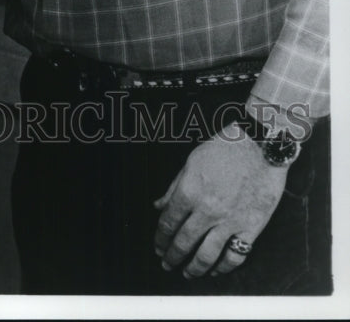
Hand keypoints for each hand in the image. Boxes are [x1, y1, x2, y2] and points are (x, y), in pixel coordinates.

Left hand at [153, 127, 286, 278]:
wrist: (260, 145)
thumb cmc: (224, 148)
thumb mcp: (191, 161)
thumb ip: (174, 187)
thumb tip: (158, 206)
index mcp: (189, 192)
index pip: (168, 223)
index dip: (160, 238)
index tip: (157, 246)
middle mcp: (207, 210)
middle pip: (183, 242)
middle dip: (172, 256)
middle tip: (167, 263)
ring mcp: (230, 221)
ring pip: (206, 255)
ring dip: (193, 268)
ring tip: (187, 273)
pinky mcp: (251, 228)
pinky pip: (235, 255)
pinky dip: (223, 268)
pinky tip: (215, 271)